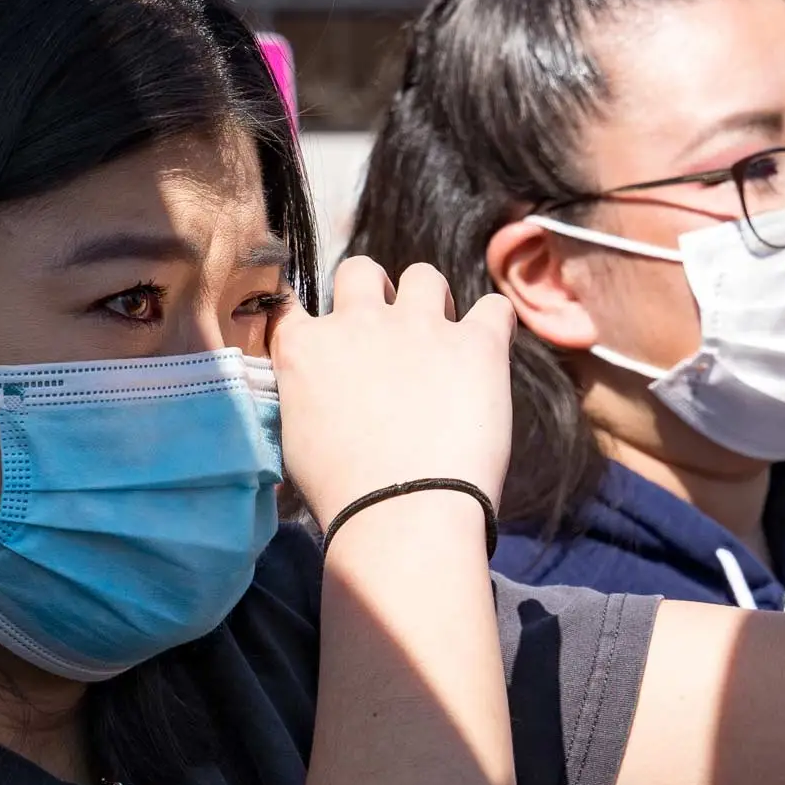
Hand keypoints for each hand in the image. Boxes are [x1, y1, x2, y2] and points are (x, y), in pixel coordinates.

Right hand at [271, 256, 513, 525]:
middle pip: (361, 270)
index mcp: (306, 348)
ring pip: (424, 276)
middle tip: (390, 337)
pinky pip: (494, 308)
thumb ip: (307, 394)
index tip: (325, 336)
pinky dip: (493, 324)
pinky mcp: (477, 344)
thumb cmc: (343, 493)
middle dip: (374, 294)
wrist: (403, 513)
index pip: (291, 305)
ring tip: (441, 343)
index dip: (311, 319)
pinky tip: (488, 352)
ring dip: (430, 302)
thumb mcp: (297, 438)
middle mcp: (358, 321)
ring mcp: (419, 326)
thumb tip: (323, 389)